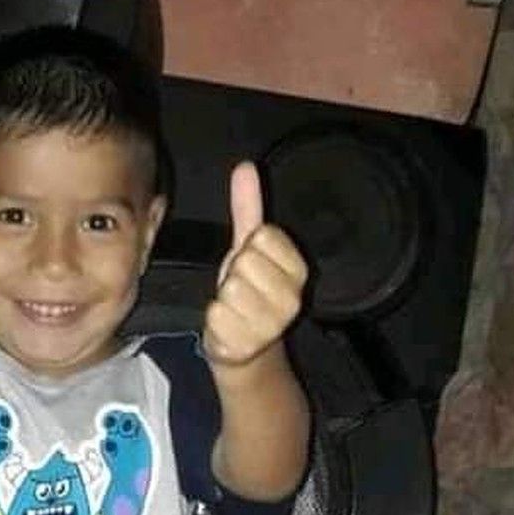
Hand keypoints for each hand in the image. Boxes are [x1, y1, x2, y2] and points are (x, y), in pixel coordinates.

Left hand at [203, 161, 307, 367]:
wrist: (246, 347)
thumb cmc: (247, 293)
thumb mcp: (248, 248)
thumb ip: (248, 208)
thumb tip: (245, 167)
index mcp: (298, 270)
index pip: (262, 236)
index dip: (247, 248)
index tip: (251, 265)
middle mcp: (293, 298)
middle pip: (244, 262)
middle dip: (233, 274)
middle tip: (240, 290)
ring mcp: (272, 325)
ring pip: (229, 290)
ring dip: (222, 299)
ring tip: (234, 309)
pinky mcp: (249, 345)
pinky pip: (216, 315)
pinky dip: (214, 320)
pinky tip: (227, 327)